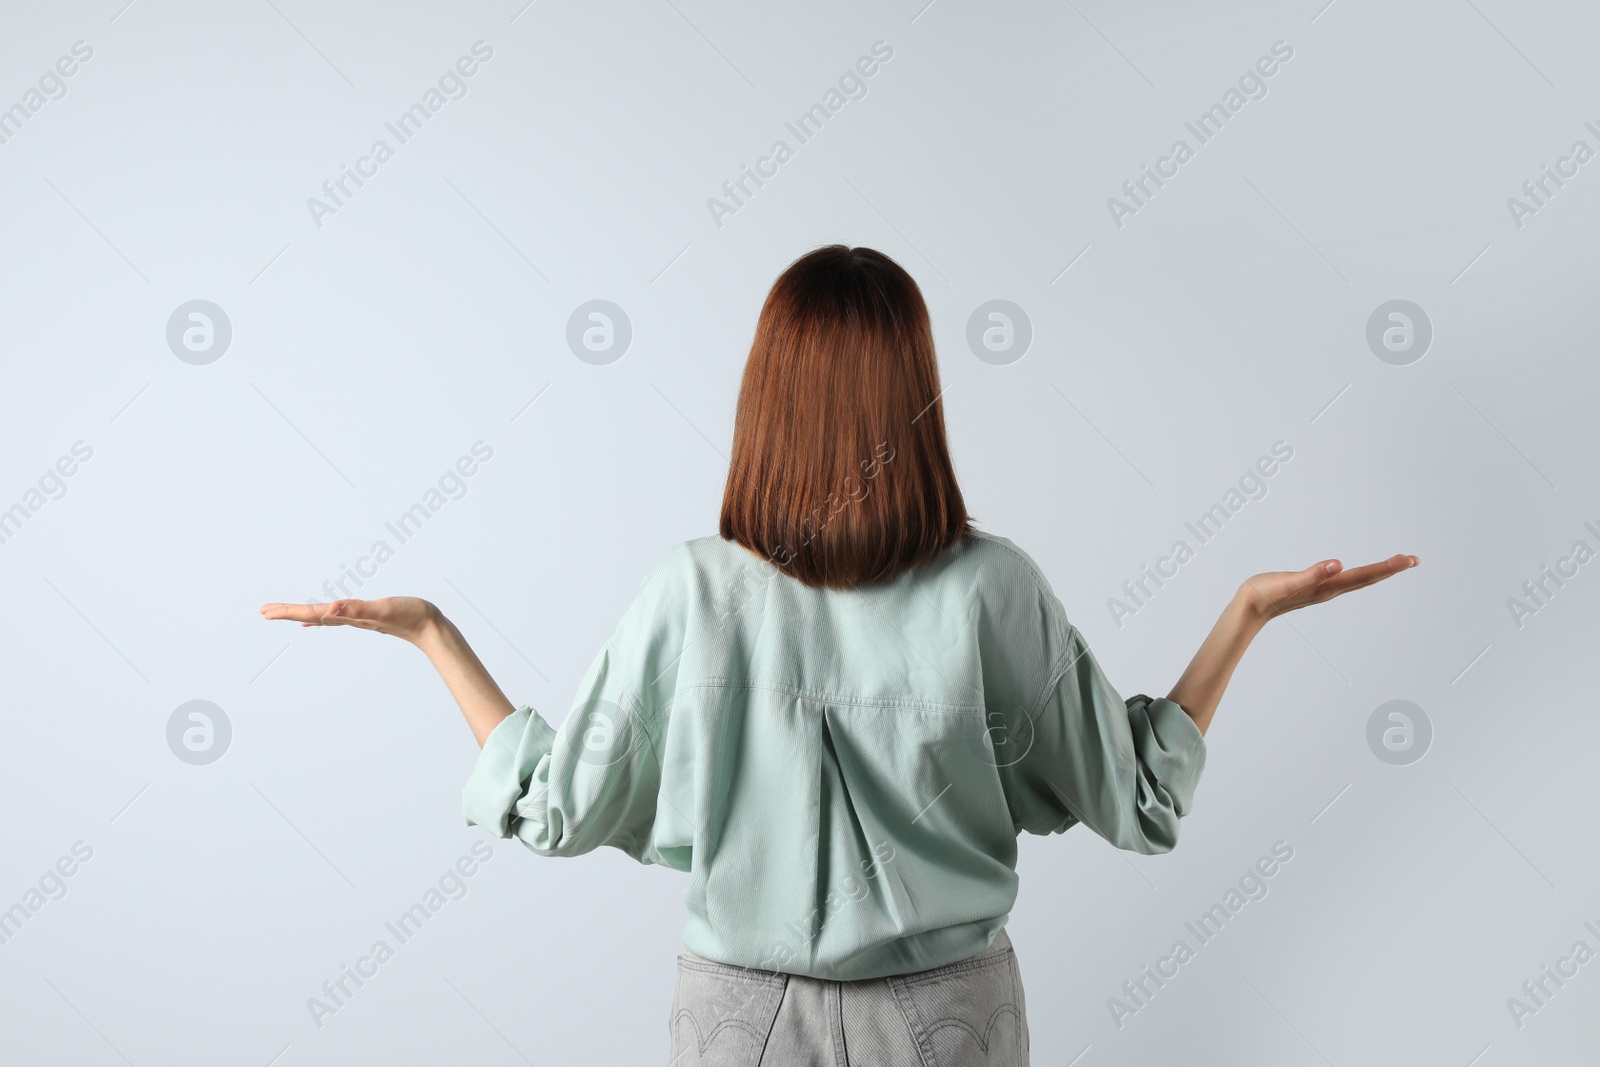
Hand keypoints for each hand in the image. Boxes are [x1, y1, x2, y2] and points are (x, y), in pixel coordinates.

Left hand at [259, 596, 439, 643]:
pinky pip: (337, 617)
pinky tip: (319, 619)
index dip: (288, 611)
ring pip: (322, 616)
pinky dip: (323, 617)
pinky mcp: (366, 617)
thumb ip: (358, 609)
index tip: (266, 611)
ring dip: (301, 614)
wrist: (430, 628)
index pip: (312, 613)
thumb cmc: (410, 615)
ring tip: (282, 614)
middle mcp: (349, 619)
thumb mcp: (383, 609)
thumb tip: (331, 609)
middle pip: (312, 616)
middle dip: (287, 613)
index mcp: (349, 616)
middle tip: (264, 611)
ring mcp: (357, 619)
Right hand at [1237, 554, 1418, 623]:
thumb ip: (1313, 574)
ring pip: (1359, 580)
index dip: (1388, 567)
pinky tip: (1356, 570)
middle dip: (1391, 569)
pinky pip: (1345, 580)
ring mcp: (1323, 591)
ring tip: (1396, 563)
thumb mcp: (1287, 581)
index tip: (1409, 560)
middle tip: (1413, 560)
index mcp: (1327, 587)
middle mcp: (1330, 590)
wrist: (1248, 608)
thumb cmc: (1264, 593)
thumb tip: (1338, 564)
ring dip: (1379, 572)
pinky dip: (1360, 573)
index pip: (1364, 575)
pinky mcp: (1315, 588)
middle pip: (1367, 578)